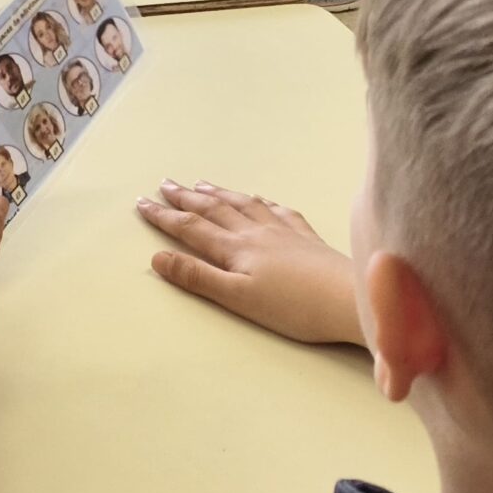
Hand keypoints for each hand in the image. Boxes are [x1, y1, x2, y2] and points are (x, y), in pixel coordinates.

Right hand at [136, 180, 363, 346]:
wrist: (350, 299)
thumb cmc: (294, 308)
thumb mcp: (238, 298)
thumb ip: (198, 277)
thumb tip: (157, 258)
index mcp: (235, 249)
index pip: (191, 228)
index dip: (164, 216)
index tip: (142, 203)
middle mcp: (255, 233)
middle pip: (214, 209)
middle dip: (186, 198)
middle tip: (165, 184)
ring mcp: (283, 231)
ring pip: (243, 204)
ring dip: (218, 193)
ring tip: (201, 184)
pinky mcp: (307, 237)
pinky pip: (278, 211)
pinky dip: (262, 202)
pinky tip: (260, 200)